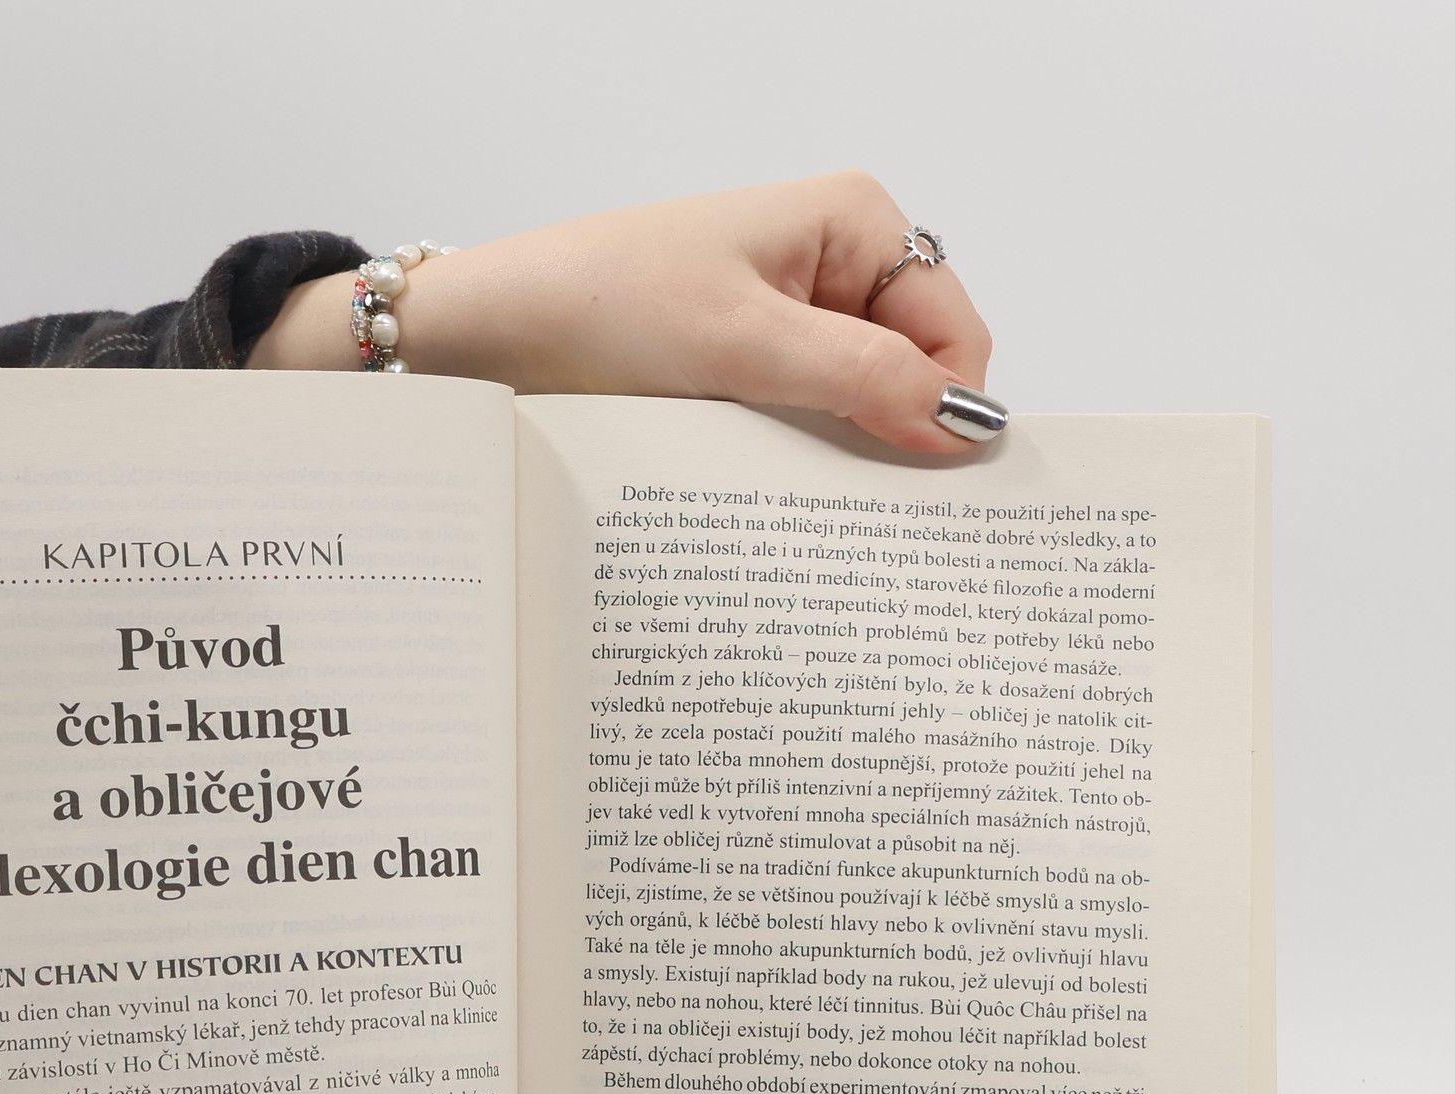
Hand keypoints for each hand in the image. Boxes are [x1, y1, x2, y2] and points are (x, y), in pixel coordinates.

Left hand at [249, 174, 1001, 452]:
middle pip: (913, 370)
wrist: (491, 332)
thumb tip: (963, 423)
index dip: (946, 408)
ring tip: (805, 501)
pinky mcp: (747, 366)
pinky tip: (773, 493)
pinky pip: (806, 421)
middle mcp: (831, 263)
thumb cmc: (600, 305)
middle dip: (896, 435)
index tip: (924, 483)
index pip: (953, 331)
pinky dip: (799, 460)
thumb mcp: (744, 344)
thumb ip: (864, 379)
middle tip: (867, 511)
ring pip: (859, 405)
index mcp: (853, 220)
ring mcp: (789, 319)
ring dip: (841, 456)